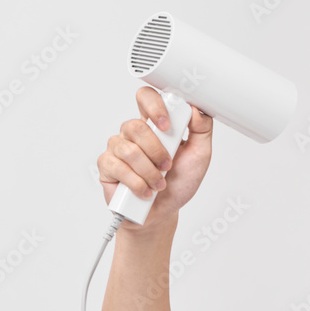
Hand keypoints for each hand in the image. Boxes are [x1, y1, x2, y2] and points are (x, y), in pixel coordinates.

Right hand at [96, 86, 213, 230]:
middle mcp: (134, 134)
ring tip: (158, 184)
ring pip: (128, 149)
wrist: (164, 213)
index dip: (154, 106)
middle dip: (156, 151)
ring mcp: (118, 148)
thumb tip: (196, 109)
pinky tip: (145, 190)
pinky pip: (118, 167)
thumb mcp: (200, 156)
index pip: (146, 98)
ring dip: (149, 172)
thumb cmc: (179, 183)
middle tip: (167, 166)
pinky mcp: (107, 166)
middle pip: (136, 126)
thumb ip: (202, 130)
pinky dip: (137, 183)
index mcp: (155, 125)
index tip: (166, 126)